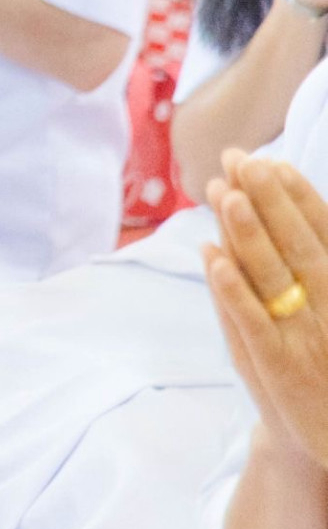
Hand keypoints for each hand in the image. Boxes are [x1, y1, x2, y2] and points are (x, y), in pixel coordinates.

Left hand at [205, 151, 327, 470]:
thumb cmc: (325, 369)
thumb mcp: (326, 314)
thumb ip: (310, 270)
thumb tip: (274, 219)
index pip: (323, 235)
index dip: (297, 196)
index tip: (270, 158)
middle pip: (298, 245)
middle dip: (269, 200)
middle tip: (242, 158)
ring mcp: (306, 338)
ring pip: (275, 276)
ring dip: (249, 232)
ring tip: (223, 191)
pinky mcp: (279, 367)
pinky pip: (253, 322)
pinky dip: (232, 288)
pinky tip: (212, 256)